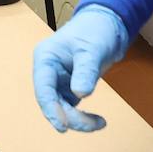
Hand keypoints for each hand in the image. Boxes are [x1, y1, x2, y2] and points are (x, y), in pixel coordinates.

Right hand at [31, 5, 129, 131]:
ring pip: (62, 108)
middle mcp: (49, 71)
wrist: (109, 25)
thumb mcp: (92, 49)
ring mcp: (59, 81)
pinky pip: (72, 107)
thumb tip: (80, 94)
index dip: (51, 109)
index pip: (43, 88)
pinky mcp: (71, 87)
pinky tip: (97, 121)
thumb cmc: (95, 29)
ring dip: (78, 119)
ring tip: (99, 123)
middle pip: (52, 102)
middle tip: (92, 125)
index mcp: (46, 58)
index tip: (62, 126)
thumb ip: (86, 71)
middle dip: (70, 117)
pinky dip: (83, 116)